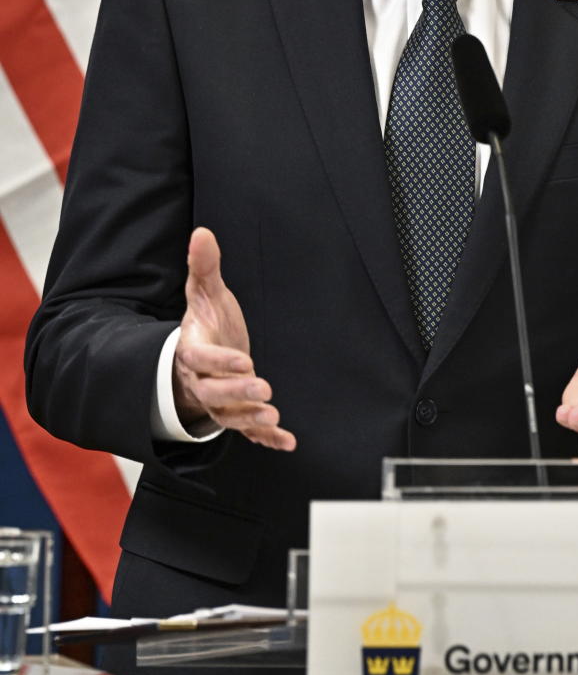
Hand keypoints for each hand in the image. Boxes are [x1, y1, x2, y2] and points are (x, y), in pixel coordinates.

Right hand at [174, 227, 295, 450]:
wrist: (199, 353)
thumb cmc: (205, 322)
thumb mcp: (204, 292)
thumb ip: (204, 266)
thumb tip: (202, 232)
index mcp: (193, 350)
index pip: (201, 359)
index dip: (220, 362)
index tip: (244, 360)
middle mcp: (203, 381)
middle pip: (214, 393)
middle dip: (238, 393)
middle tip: (264, 389)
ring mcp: (219, 400)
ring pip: (229, 416)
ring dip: (250, 418)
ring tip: (272, 417)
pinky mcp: (236, 413)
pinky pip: (248, 431)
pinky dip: (266, 438)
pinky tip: (287, 442)